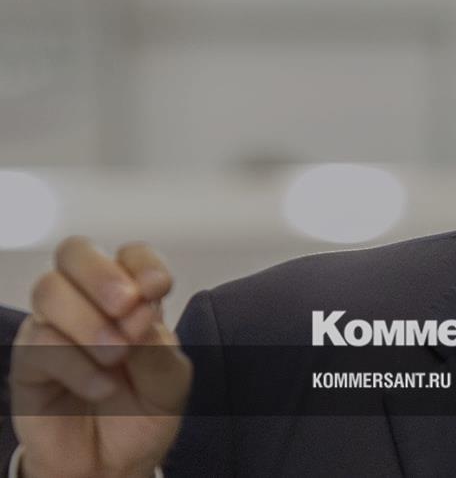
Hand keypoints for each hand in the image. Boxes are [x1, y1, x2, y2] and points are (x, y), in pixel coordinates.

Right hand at [10, 237, 191, 477]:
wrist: (112, 465)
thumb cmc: (142, 414)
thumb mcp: (170, 384)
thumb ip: (160, 350)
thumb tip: (140, 318)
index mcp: (131, 299)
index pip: (130, 255)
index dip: (142, 263)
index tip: (158, 287)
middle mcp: (89, 304)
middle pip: (75, 253)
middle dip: (102, 274)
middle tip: (127, 308)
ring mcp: (54, 329)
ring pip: (50, 291)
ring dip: (88, 320)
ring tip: (117, 357)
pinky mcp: (29, 363)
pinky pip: (39, 345)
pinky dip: (75, 363)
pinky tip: (101, 387)